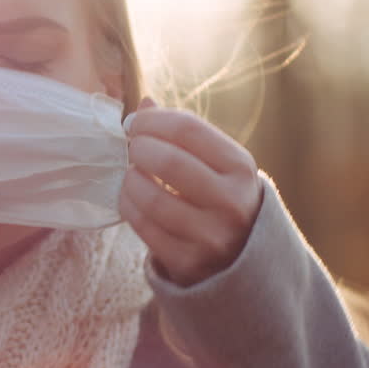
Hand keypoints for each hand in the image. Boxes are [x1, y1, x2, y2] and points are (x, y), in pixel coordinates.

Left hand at [118, 99, 263, 285]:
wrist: (241, 262)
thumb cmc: (220, 199)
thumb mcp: (217, 166)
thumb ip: (184, 136)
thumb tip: (144, 105)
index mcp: (241, 168)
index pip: (187, 129)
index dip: (152, 121)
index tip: (136, 123)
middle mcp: (231, 202)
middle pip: (169, 161)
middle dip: (139, 148)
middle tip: (131, 148)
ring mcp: (210, 236)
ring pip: (150, 197)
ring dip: (130, 179)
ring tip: (131, 174)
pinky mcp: (187, 262)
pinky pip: (142, 225)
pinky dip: (128, 205)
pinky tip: (130, 198)